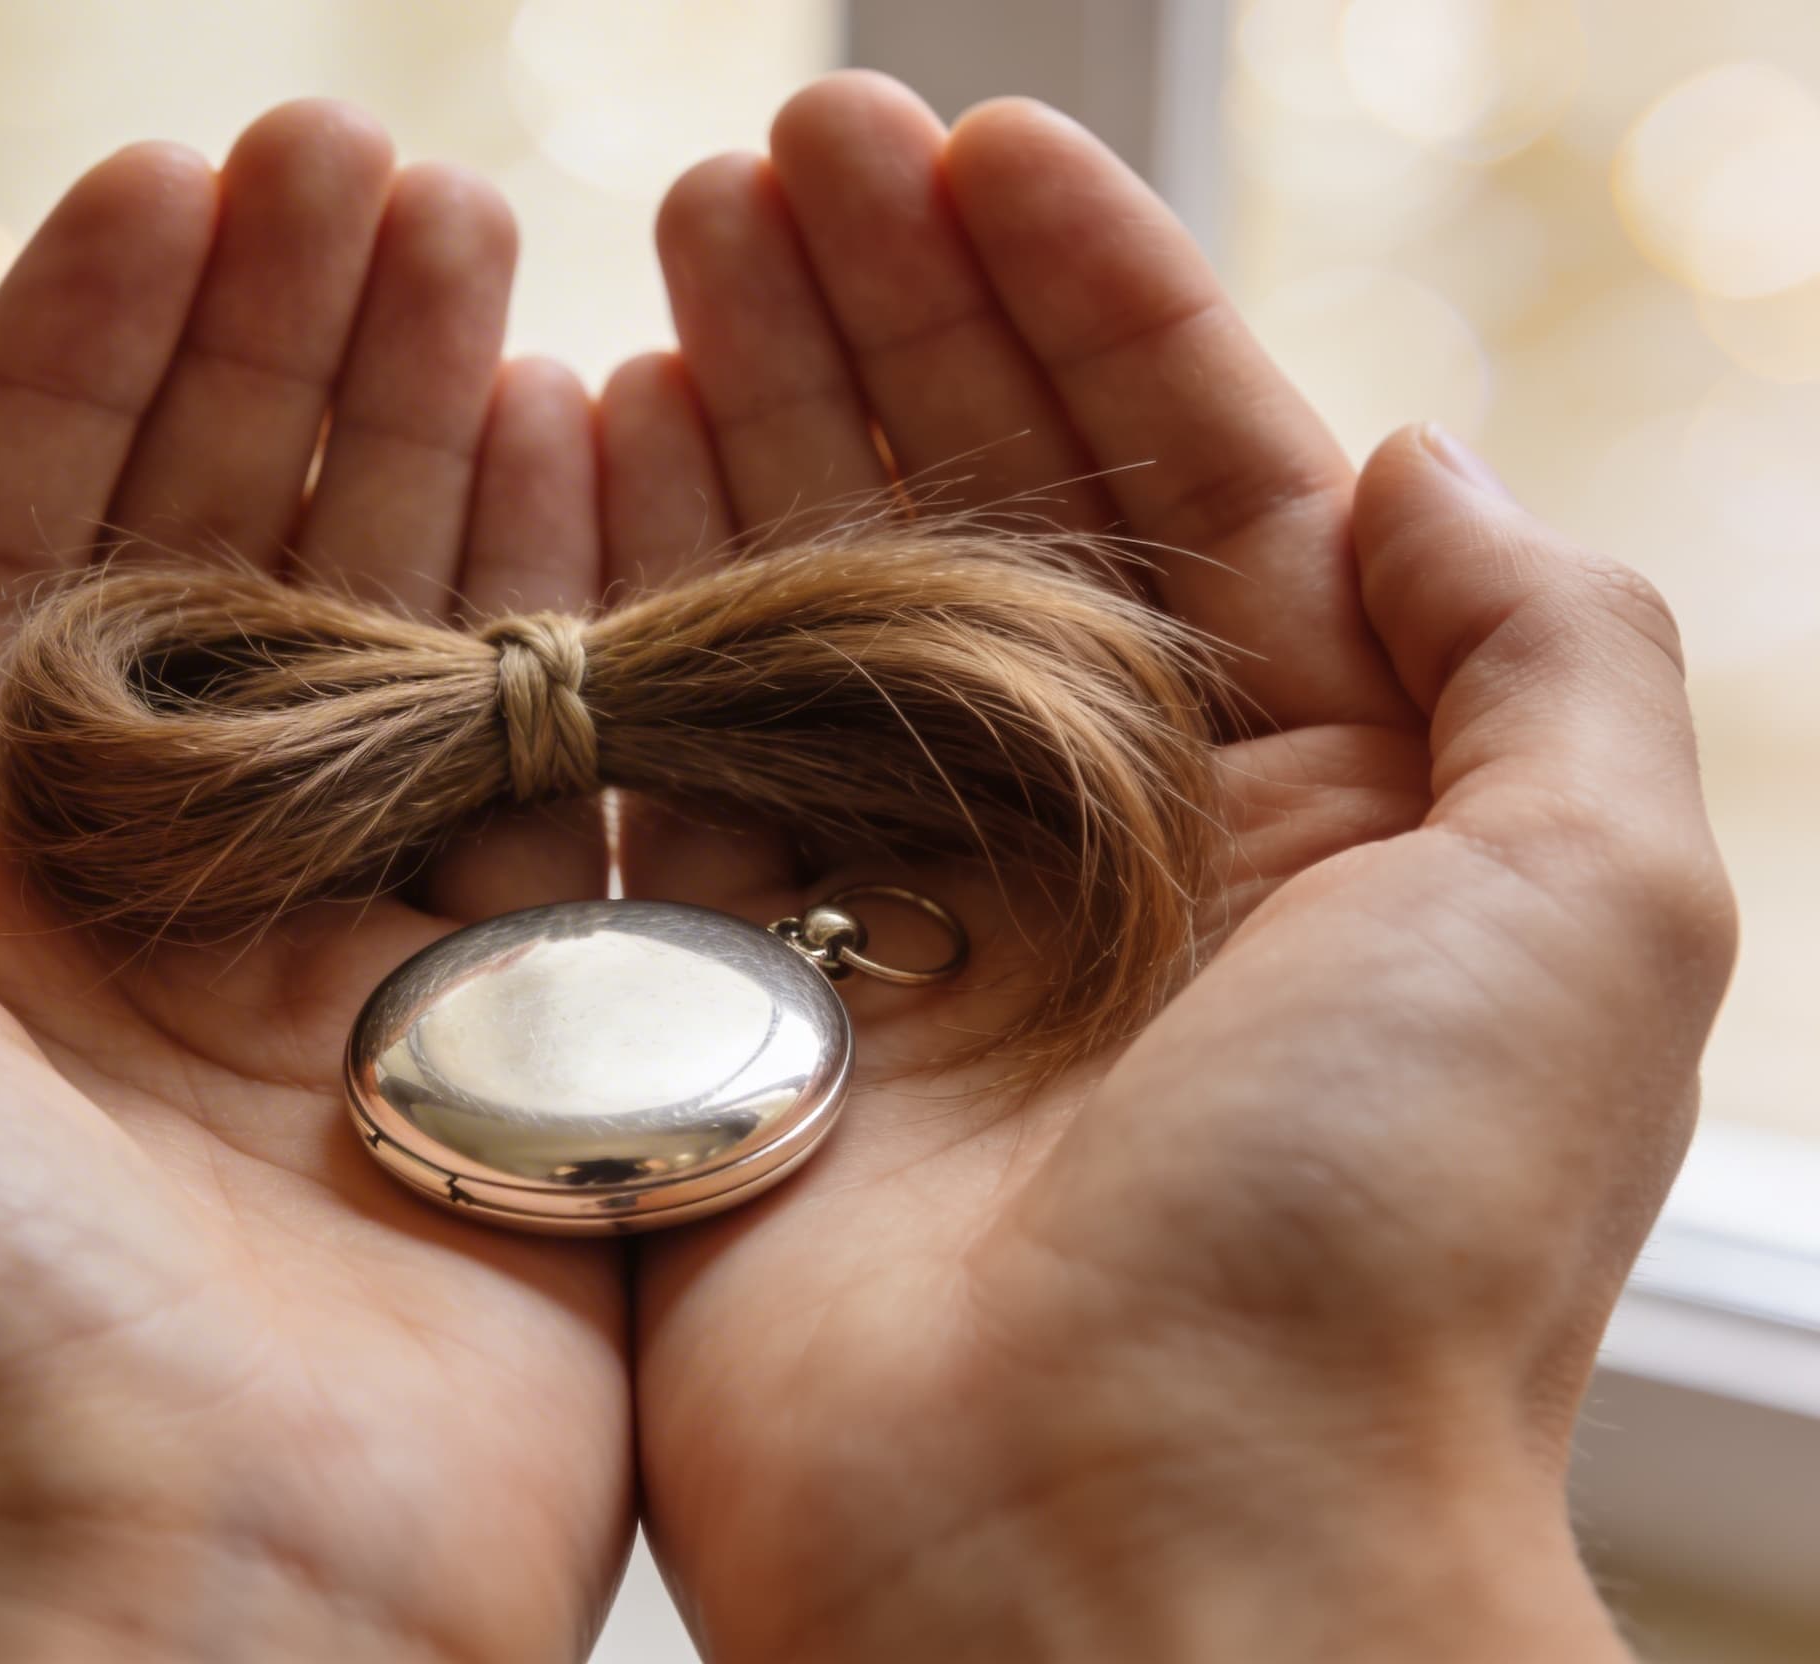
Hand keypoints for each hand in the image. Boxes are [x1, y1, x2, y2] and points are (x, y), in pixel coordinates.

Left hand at [0, 104, 634, 1663]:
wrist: (139, 1622)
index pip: (11, 541)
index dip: (86, 349)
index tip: (174, 175)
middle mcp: (131, 907)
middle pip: (223, 557)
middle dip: (284, 348)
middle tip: (368, 157)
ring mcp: (336, 971)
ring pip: (395, 637)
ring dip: (433, 432)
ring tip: (484, 240)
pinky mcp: (511, 1042)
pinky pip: (552, 780)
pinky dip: (572, 610)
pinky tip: (593, 438)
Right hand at [611, 74, 1733, 1661]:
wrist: (1125, 1568)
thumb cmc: (1378, 1249)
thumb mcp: (1588, 911)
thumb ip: (1543, 656)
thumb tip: (1413, 462)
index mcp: (1320, 811)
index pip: (1200, 478)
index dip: (1092, 300)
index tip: (975, 148)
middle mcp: (1105, 857)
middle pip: (987, 516)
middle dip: (897, 320)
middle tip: (785, 151)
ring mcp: (902, 934)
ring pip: (812, 612)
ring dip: (753, 419)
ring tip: (682, 243)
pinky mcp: (729, 1018)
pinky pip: (663, 766)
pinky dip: (625, 606)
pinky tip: (586, 449)